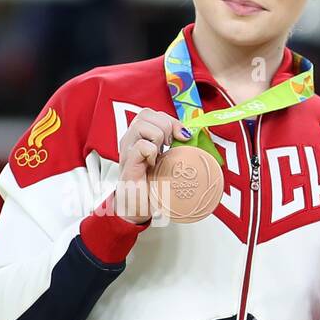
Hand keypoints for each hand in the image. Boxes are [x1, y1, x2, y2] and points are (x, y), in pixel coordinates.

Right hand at [114, 109, 191, 223]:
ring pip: (142, 125)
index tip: (183, 136)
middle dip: (166, 126)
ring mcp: (127, 150)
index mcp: (140, 137)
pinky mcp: (128, 163)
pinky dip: (152, 153)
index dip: (171, 120)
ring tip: (160, 154)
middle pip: (146, 113)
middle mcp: (131, 139)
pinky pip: (141, 146)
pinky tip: (153, 164)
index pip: (152, 113)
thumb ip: (176, 146)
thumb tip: (192, 134)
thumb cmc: (154, 184)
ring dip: (158, 138)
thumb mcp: (168, 160)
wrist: (140, 206)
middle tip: (170, 146)